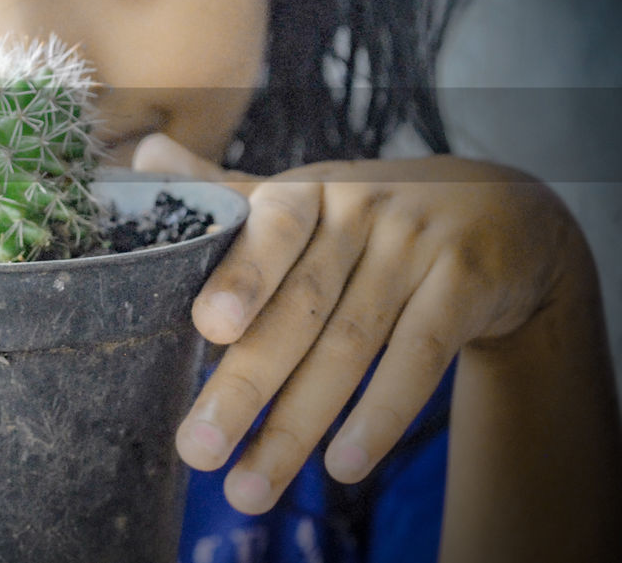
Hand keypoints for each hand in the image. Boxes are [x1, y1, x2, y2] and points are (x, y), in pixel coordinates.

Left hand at [133, 134, 573, 514]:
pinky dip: (381, 415)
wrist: (500, 209)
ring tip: (249, 486)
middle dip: (246, 384)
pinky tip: (342, 466)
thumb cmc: (368, 216)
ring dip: (298, 424)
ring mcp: (417, 249)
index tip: (206, 328)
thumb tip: (145, 159)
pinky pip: (421, 358)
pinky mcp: (466, 286)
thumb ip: (228, 190)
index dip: (242, 275)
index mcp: (309, 190)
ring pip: (351, 346)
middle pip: (302, 307)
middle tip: (196, 449)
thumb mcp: (305, 196)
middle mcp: (362, 213)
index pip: (274, 225)